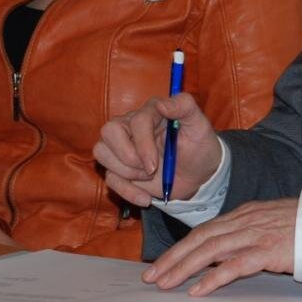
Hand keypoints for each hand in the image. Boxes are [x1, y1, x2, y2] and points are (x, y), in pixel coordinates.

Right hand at [93, 93, 221, 206]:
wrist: (199, 175)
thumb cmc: (199, 145)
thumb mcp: (199, 125)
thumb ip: (184, 106)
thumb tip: (161, 104)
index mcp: (151, 111)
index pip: (135, 122)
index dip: (142, 145)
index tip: (154, 165)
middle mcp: (131, 125)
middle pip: (108, 131)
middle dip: (127, 156)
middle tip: (149, 169)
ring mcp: (123, 147)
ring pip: (102, 152)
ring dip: (126, 173)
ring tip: (149, 178)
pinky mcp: (120, 168)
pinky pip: (109, 178)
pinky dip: (126, 192)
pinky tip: (146, 197)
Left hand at [142, 198, 297, 295]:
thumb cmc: (299, 225)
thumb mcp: (266, 223)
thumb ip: (245, 232)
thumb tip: (223, 250)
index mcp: (241, 214)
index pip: (203, 231)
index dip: (179, 248)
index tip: (161, 263)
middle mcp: (242, 221)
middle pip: (199, 239)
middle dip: (173, 258)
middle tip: (152, 276)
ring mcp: (253, 235)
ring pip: (210, 250)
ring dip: (184, 268)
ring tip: (166, 283)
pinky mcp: (266, 250)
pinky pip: (234, 265)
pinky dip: (213, 277)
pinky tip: (199, 289)